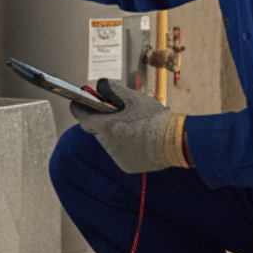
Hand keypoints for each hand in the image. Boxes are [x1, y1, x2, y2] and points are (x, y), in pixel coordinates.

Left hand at [69, 78, 188, 173]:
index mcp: (106, 126)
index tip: (78, 102)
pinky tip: (140, 139)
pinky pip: (121, 153)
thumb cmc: (153, 118)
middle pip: (98, 129)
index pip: (82, 117)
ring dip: (116, 133)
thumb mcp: (132, 97)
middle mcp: (108, 144)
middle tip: (118, 112)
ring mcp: (117, 157)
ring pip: (110, 142)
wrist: (174, 142)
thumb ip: (111, 88)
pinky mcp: (126, 166)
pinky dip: (126, 146)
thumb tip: (100, 86)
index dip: (79, 108)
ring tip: (134, 125)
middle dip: (105, 120)